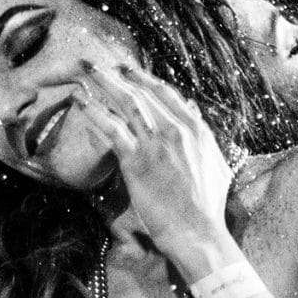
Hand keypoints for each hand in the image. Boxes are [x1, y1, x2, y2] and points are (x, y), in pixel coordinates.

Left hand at [79, 65, 232, 259]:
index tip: (129, 70)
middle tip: (102, 64)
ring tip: (87, 71)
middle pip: (143, 93)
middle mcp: (176, 129)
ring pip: (126, 103)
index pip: (166, 94)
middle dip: (120, 75)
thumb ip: (203, 133)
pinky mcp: (135, 161)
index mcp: (196, 129)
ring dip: (104, 84)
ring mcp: (154, 143)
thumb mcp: (216, 162)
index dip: (145, 78)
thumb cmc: (208, 205)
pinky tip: (81, 100)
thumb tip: (193, 108)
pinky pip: (111, 128)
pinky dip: (94, 111)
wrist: (198, 232)